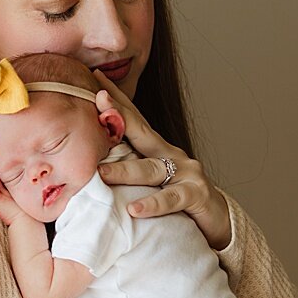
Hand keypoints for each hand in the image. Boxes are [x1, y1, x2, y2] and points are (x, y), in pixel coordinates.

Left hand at [92, 74, 231, 249]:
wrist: (216, 220)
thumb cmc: (173, 198)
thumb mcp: (146, 180)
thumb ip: (123, 168)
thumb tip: (82, 164)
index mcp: (155, 148)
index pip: (133, 119)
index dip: (116, 98)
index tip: (96, 77)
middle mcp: (170, 154)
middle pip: (141, 132)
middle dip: (119, 114)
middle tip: (96, 100)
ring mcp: (186, 173)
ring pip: (150, 169)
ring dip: (125, 170)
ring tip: (101, 172)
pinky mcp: (196, 195)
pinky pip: (171, 199)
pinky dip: (153, 204)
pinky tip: (134, 208)